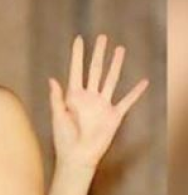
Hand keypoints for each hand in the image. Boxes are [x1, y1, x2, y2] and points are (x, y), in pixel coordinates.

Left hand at [49, 34, 148, 169]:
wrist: (77, 156)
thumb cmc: (63, 138)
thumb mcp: (57, 116)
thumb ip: (56, 98)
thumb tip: (52, 79)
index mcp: (73, 95)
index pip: (76, 69)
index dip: (77, 54)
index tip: (79, 39)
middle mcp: (89, 96)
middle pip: (95, 69)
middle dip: (98, 53)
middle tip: (102, 37)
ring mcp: (102, 104)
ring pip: (111, 79)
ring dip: (116, 64)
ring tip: (120, 49)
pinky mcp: (114, 115)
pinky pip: (127, 101)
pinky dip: (136, 92)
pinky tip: (143, 82)